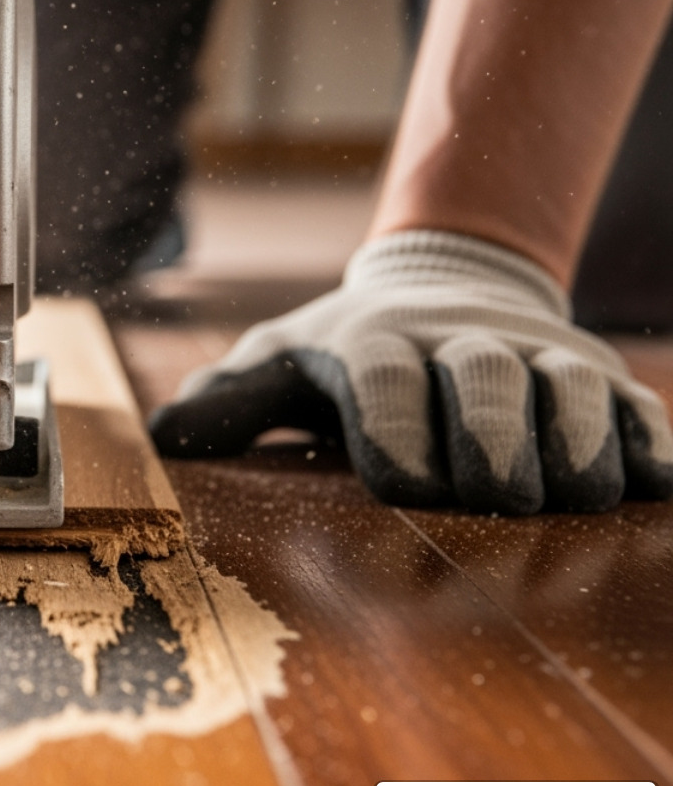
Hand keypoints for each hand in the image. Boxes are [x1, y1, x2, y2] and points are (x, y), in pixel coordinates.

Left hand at [150, 230, 672, 512]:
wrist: (444, 289)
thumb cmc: (349, 351)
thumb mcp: (281, 363)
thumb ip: (230, 400)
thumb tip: (163, 438)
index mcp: (373, 341)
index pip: (381, 375)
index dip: (395, 424)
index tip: (404, 485)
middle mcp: (458, 341)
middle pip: (481, 376)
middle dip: (491, 435)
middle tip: (498, 497)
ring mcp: (534, 355)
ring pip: (564, 386)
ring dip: (574, 440)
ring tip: (578, 496)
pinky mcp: (595, 375)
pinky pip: (630, 404)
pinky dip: (644, 439)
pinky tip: (654, 481)